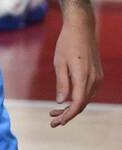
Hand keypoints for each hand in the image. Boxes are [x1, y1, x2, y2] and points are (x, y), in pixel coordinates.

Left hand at [50, 7, 101, 126]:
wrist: (81, 27)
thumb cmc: (67, 43)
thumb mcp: (59, 62)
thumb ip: (61, 83)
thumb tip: (61, 102)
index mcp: (83, 77)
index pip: (78, 104)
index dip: (68, 115)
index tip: (57, 122)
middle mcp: (93, 80)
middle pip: (82, 104)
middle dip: (68, 114)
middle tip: (53, 119)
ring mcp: (97, 77)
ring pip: (86, 99)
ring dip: (73, 107)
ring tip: (56, 112)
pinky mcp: (97, 74)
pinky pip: (89, 92)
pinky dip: (79, 98)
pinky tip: (68, 99)